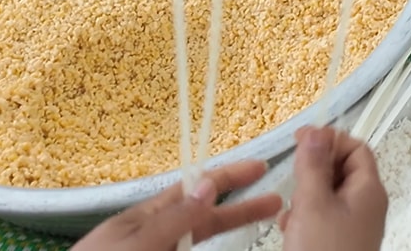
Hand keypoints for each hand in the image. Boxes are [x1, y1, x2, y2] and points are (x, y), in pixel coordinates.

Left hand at [71, 160, 279, 250]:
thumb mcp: (133, 244)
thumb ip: (173, 220)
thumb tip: (208, 186)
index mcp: (147, 218)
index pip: (195, 190)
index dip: (228, 177)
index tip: (261, 167)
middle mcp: (155, 236)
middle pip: (205, 219)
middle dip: (241, 210)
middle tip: (277, 202)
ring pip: (197, 242)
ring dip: (227, 233)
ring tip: (259, 229)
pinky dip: (209, 247)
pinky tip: (223, 246)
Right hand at [279, 126, 387, 250]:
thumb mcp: (313, 204)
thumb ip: (314, 166)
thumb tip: (318, 130)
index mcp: (369, 190)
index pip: (356, 148)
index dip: (330, 139)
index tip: (300, 139)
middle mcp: (366, 206)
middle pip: (343, 170)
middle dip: (315, 171)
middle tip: (294, 180)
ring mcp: (355, 227)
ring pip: (329, 195)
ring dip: (307, 196)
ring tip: (290, 210)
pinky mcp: (340, 244)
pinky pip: (323, 219)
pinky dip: (305, 217)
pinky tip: (288, 227)